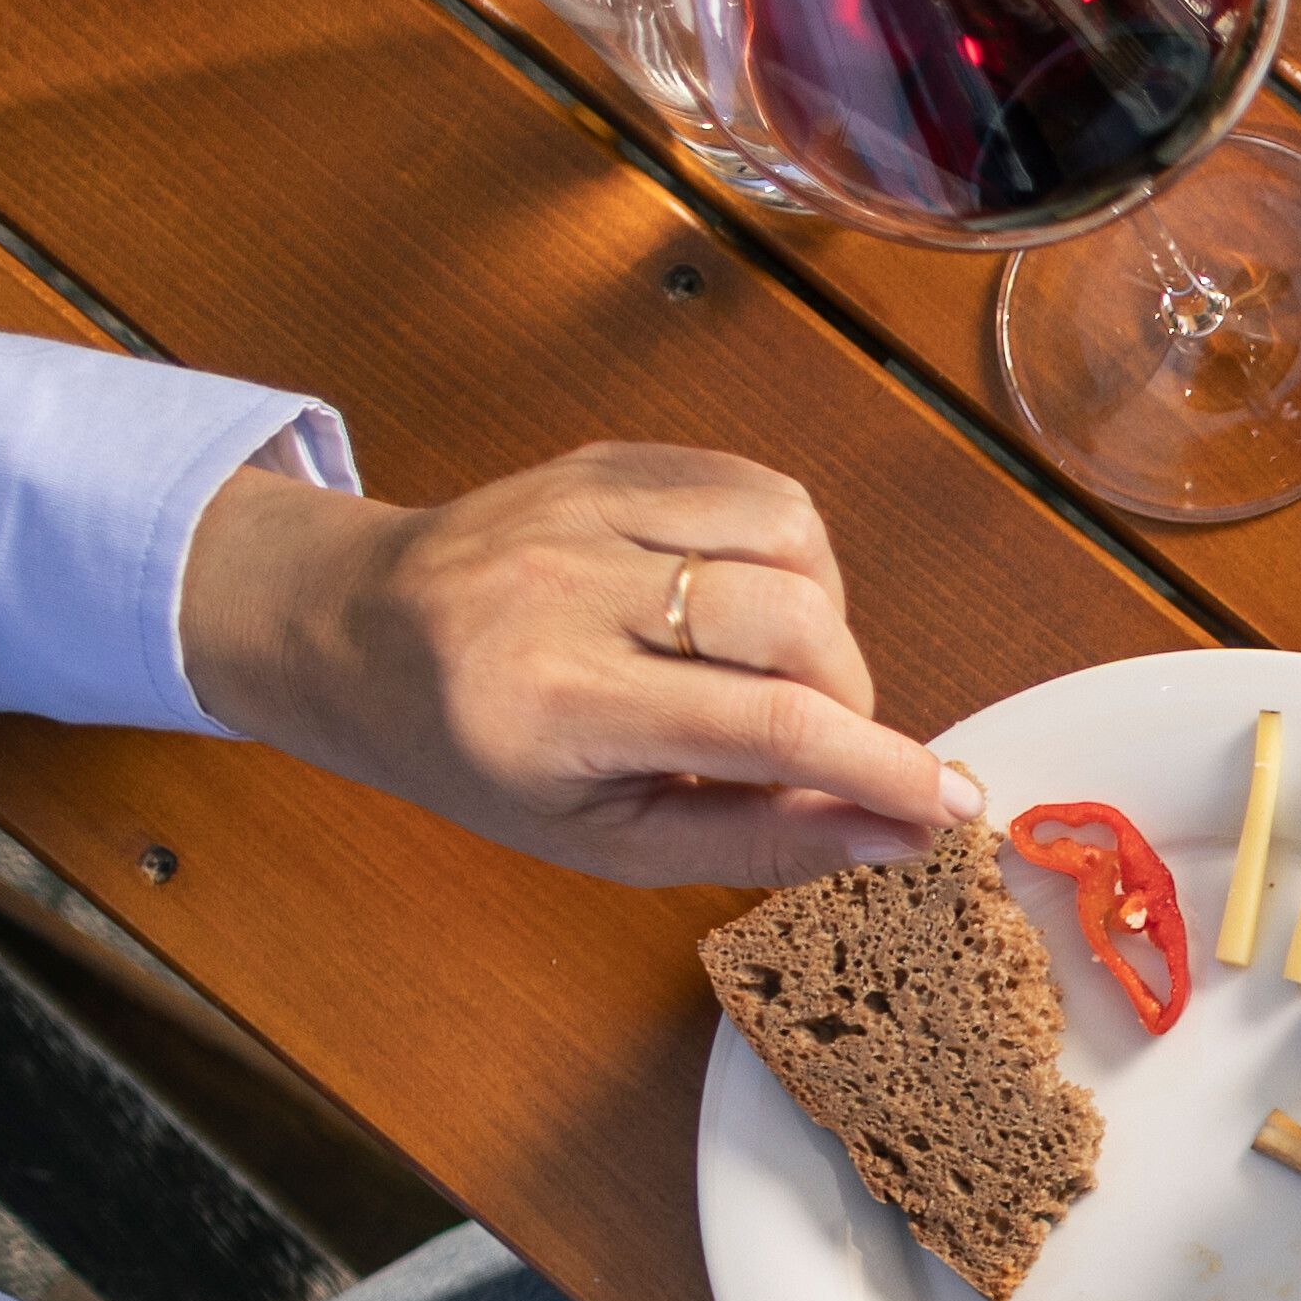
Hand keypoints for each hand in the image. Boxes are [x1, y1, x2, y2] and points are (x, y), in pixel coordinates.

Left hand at [178, 452, 964, 886]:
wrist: (352, 632)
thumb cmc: (477, 757)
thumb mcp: (602, 841)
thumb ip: (754, 839)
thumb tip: (899, 832)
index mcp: (550, 708)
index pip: (760, 728)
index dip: (878, 768)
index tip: (949, 805)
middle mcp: (564, 591)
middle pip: (791, 624)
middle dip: (846, 700)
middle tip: (816, 744)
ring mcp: (584, 507)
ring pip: (791, 541)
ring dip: (824, 620)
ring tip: (772, 670)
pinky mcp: (609, 459)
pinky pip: (760, 490)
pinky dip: (791, 557)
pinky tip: (747, 605)